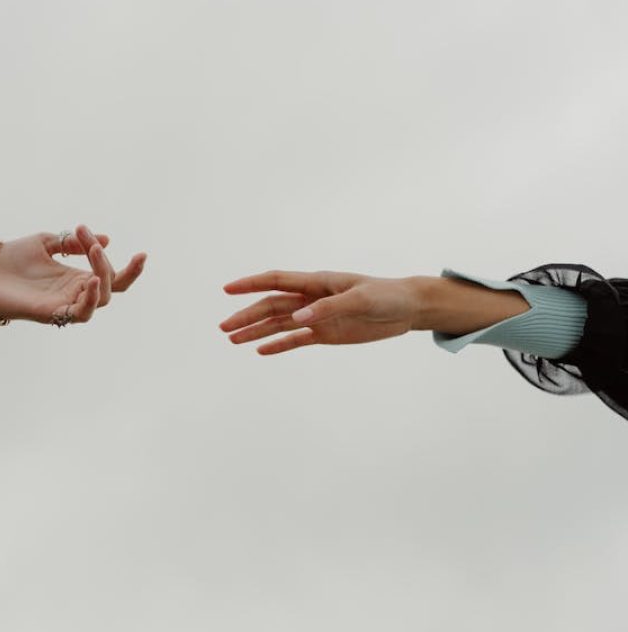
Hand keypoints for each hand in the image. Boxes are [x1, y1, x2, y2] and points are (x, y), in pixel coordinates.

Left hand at [0, 224, 145, 324]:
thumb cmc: (12, 260)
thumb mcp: (47, 242)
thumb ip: (73, 242)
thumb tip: (107, 240)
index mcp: (77, 277)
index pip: (113, 276)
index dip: (129, 267)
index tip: (116, 243)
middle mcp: (75, 292)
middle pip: (114, 287)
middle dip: (108, 261)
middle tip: (92, 243)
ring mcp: (66, 304)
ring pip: (103, 299)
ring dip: (104, 274)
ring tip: (94, 251)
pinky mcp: (53, 313)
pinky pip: (81, 313)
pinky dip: (91, 299)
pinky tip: (91, 280)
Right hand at [220, 270, 418, 354]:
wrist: (407, 309)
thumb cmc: (386, 296)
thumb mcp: (360, 300)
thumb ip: (328, 307)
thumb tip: (298, 319)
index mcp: (317, 282)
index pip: (277, 281)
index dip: (251, 284)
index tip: (228, 290)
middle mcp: (311, 299)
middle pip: (271, 306)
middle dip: (246, 316)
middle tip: (223, 328)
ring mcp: (317, 317)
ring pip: (279, 324)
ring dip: (256, 331)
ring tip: (232, 340)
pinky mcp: (326, 333)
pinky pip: (296, 340)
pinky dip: (278, 345)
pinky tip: (260, 351)